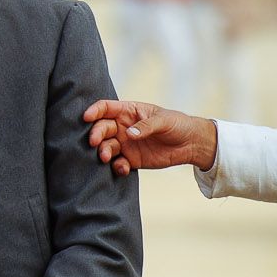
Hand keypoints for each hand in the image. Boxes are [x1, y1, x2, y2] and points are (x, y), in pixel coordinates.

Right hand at [80, 99, 217, 176]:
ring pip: (106, 147)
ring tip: (106, 158)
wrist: (190, 144)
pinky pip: (117, 163)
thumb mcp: (164, 120)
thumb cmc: (177, 124)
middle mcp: (123, 127)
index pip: (106, 108)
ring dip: (103, 152)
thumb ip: (146, 125)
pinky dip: (117, 167)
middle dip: (96, 134)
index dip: (94, 111)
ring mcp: (125, 144)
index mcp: (129, 111)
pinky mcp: (130, 159)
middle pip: (102, 128)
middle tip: (94, 143)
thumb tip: (128, 133)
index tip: (86, 118)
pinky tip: (123, 168)